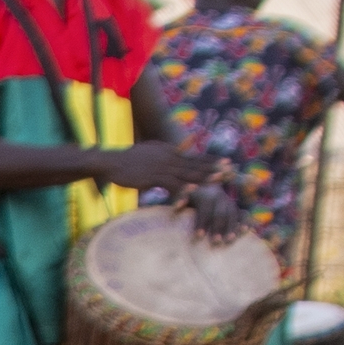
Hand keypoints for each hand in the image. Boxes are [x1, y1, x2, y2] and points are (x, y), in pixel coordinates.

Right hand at [101, 142, 217, 196]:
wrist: (111, 162)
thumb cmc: (126, 162)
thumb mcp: (149, 154)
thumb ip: (162, 156)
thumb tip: (171, 155)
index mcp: (169, 152)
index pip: (194, 156)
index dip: (211, 160)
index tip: (227, 162)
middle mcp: (169, 157)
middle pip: (196, 164)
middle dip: (215, 167)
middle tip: (232, 170)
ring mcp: (162, 167)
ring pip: (188, 173)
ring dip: (205, 176)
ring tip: (220, 179)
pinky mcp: (152, 177)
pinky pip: (171, 184)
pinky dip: (183, 188)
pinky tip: (193, 191)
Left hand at [179, 180, 246, 246]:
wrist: (202, 193)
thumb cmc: (188, 201)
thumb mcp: (183, 198)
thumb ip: (180, 201)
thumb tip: (177, 207)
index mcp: (205, 195)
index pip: (204, 210)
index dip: (202, 223)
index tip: (198, 237)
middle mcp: (219, 197)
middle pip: (220, 213)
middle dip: (217, 228)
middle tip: (215, 242)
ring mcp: (229, 202)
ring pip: (232, 214)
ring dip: (231, 227)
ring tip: (229, 241)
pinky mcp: (236, 208)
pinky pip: (243, 213)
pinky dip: (245, 221)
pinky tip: (245, 230)